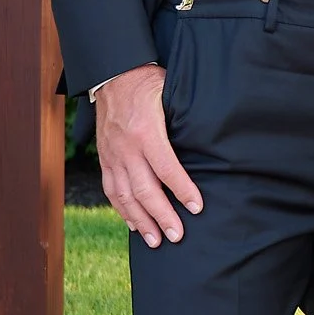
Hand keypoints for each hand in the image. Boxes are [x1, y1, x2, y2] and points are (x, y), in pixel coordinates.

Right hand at [95, 63, 202, 247]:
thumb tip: (209, 140)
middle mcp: (126, 148)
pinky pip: (111, 189)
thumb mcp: (170, 94)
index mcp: (146, 132)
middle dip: (162, 216)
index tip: (197, 207)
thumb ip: (183, 120)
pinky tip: (134, 224)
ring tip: (156, 241)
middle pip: (144, 189)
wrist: (112, 74)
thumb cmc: (148, 83)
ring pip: (125, 195)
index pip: (167, 168)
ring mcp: (113, 155)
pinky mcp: (105, 158)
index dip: (183, 189)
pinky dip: (122, 210)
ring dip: (141, 221)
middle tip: (177, 235)